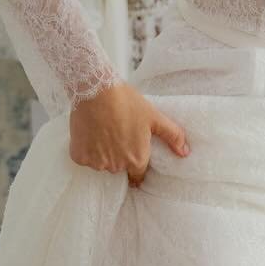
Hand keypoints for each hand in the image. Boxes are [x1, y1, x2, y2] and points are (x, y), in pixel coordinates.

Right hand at [69, 80, 189, 184]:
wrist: (96, 91)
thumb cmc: (127, 103)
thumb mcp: (154, 117)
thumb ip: (173, 136)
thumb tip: (185, 152)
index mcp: (137, 160)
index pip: (138, 174)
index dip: (136, 165)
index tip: (131, 153)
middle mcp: (117, 166)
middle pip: (119, 168)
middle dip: (119, 156)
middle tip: (117, 135)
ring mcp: (96, 163)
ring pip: (101, 164)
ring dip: (102, 153)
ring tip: (104, 131)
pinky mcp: (79, 157)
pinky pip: (85, 158)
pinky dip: (86, 150)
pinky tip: (90, 133)